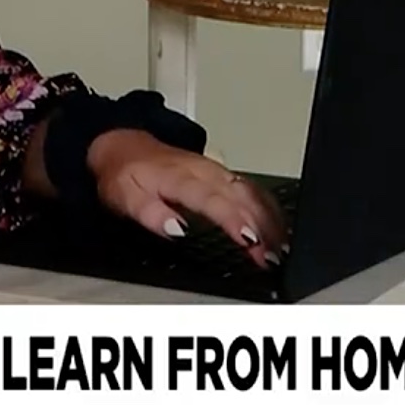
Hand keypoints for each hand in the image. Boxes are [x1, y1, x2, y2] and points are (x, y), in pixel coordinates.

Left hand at [87, 130, 288, 268]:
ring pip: (250, 191)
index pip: (212, 199)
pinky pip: (251, 187)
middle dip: (260, 226)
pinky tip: (277, 225)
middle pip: (239, 196)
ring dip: (269, 218)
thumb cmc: (124, 175)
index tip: (251, 240)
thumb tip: (176, 229)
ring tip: (280, 247)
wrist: (124, 147)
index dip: (234, 220)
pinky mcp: (221, 173)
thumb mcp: (124, 197)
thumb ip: (150, 214)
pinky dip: (268, 207)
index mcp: (178, 177)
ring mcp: (214, 170)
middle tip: (271, 256)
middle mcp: (202, 171)